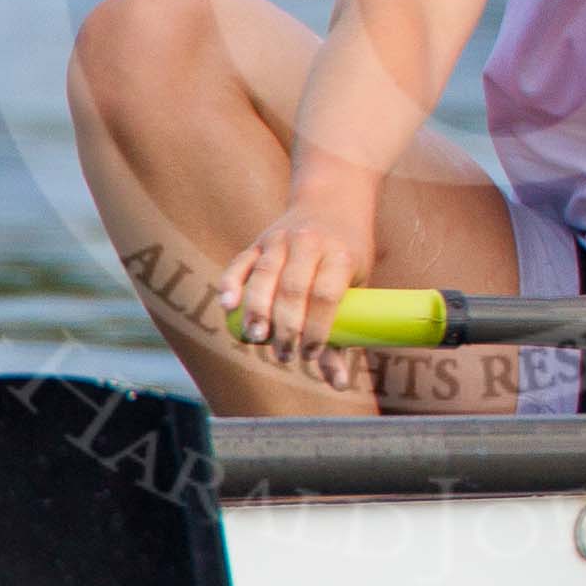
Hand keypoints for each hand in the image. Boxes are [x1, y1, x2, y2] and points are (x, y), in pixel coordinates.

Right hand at [218, 188, 375, 389]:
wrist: (332, 201)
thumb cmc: (347, 253)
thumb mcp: (357, 284)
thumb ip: (343, 331)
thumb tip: (339, 384)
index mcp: (340, 254)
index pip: (326, 295)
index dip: (317, 328)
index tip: (311, 353)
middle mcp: (308, 243)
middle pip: (293, 288)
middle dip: (286, 326)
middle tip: (283, 353)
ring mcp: (280, 239)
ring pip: (264, 275)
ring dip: (258, 310)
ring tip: (257, 338)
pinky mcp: (259, 241)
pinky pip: (241, 263)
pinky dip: (232, 284)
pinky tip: (227, 306)